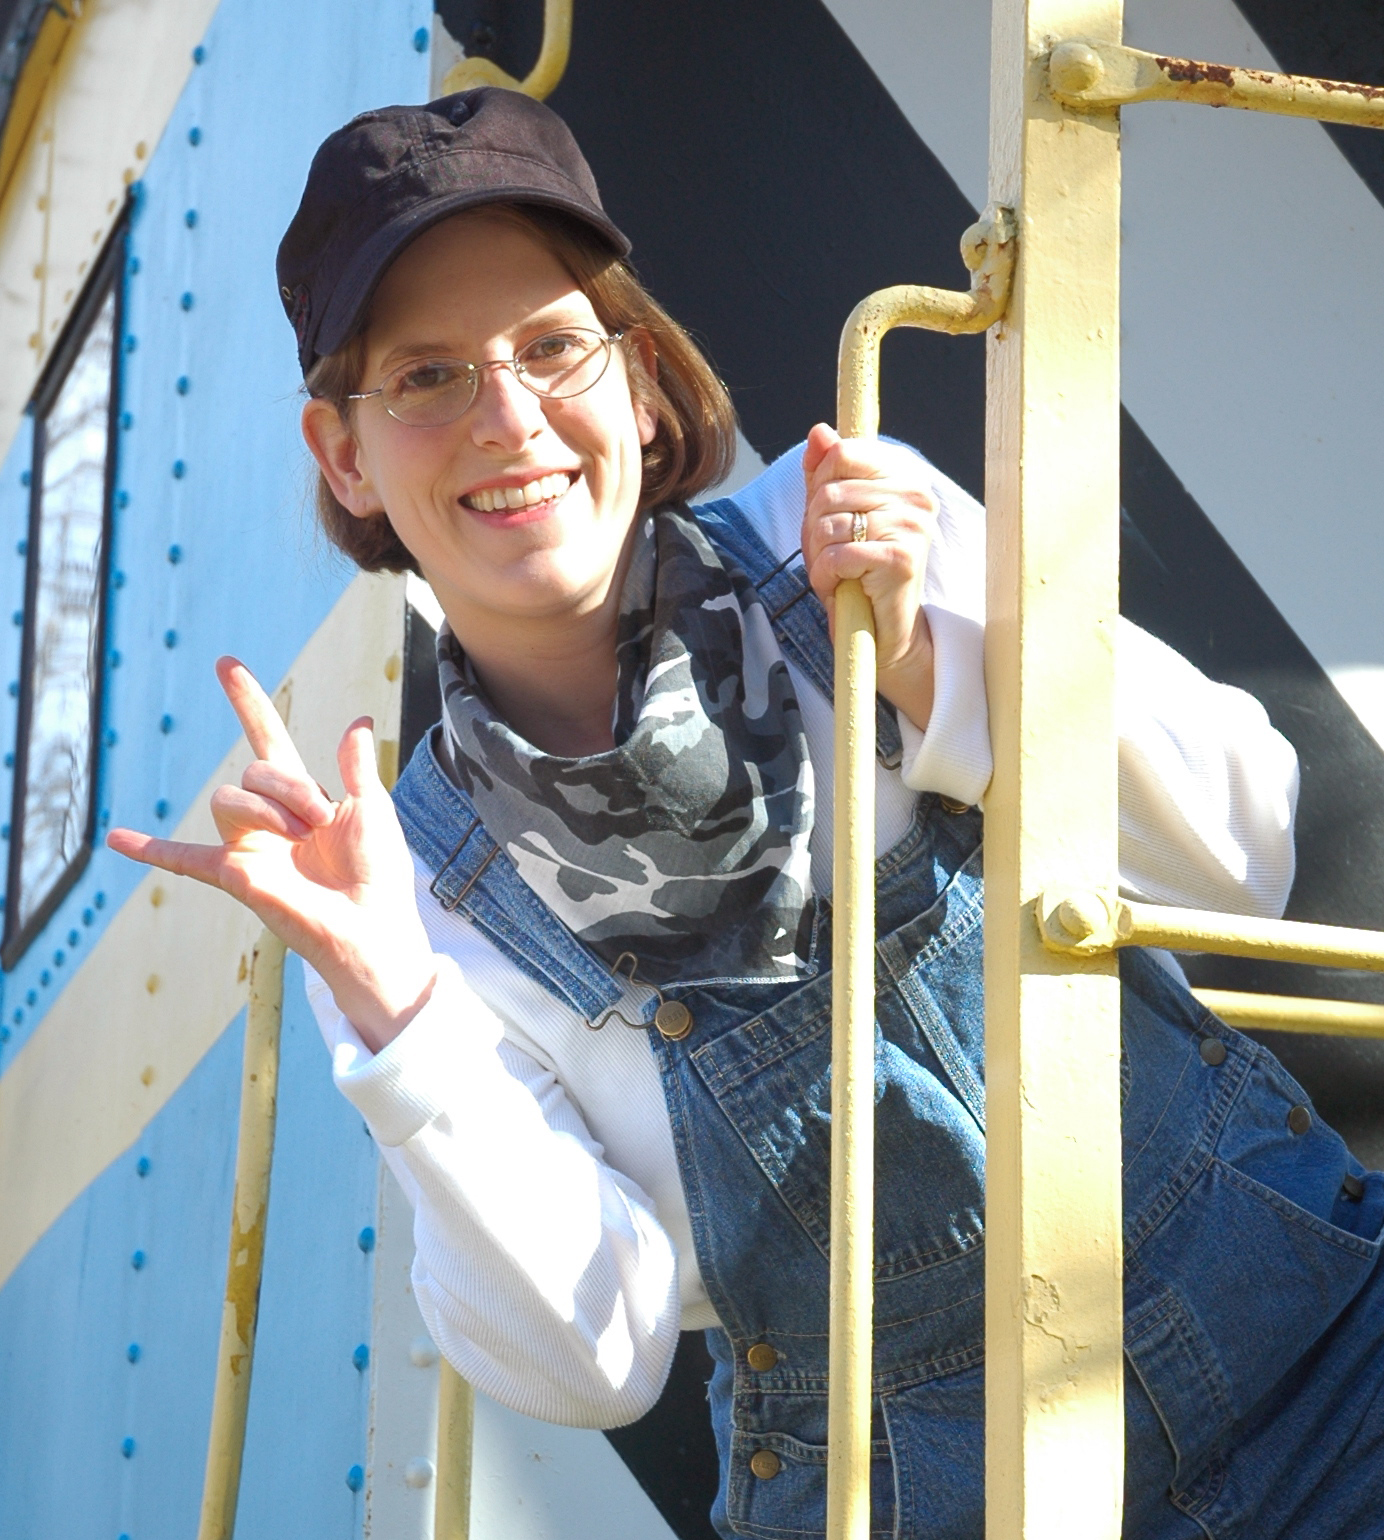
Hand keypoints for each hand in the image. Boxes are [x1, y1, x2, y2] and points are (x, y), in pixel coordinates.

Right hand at [106, 657, 435, 1052]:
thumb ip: (357, 765)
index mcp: (302, 796)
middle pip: (255, 771)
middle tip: (321, 821)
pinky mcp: (236, 875)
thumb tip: (359, 721)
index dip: (249, 703)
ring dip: (266, 812)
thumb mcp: (373, 807)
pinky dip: (150, 850)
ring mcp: (249, 845)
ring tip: (300, 839)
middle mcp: (269, 816)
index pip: (268, 739)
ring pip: (229, 800)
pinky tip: (116, 840)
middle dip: (290, 788)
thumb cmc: (379, 871)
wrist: (371, 923)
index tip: (227, 665)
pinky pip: (185, 859)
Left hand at [801, 424, 936, 730]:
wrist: (886, 631)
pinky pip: (838, 555)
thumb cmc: (859, 572)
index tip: (828, 516)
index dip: (818, 487)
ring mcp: (912, 526)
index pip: (841, 453)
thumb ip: (826, 474)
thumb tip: (819, 432)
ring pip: (828, 524)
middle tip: (829, 555)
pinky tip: (840, 587)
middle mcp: (915, 495)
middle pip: (828, 491)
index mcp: (903, 477)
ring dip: (817, 556)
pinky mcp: (902, 558)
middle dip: (813, 528)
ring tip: (835, 573)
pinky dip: (825, 576)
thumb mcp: (834, 516)